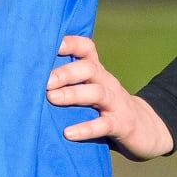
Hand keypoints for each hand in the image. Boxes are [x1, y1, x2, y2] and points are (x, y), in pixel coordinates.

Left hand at [46, 34, 173, 161]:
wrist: (146, 130)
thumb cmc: (107, 108)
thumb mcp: (92, 90)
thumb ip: (70, 84)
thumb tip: (30, 80)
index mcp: (98, 72)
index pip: (86, 49)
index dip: (70, 43)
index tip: (51, 44)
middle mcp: (107, 82)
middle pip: (89, 68)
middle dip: (66, 72)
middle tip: (43, 81)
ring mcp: (116, 103)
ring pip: (96, 93)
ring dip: (73, 94)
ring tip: (52, 98)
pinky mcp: (122, 125)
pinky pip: (104, 124)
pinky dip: (86, 128)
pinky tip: (68, 133)